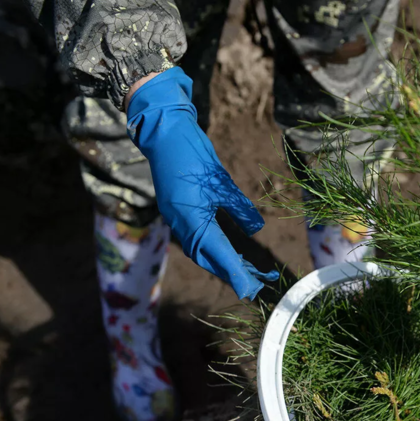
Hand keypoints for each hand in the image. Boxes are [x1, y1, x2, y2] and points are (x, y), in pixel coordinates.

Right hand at [126, 67, 277, 299]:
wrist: (164, 132)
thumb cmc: (194, 153)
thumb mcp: (222, 181)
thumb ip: (238, 207)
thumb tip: (256, 228)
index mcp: (191, 218)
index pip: (217, 253)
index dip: (236, 272)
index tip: (253, 288)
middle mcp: (180, 223)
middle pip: (207, 258)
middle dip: (231, 273)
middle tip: (256, 284)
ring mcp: (175, 218)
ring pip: (198, 251)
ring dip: (220, 263)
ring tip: (244, 271)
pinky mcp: (174, 211)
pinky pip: (192, 239)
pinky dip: (209, 250)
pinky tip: (223, 252)